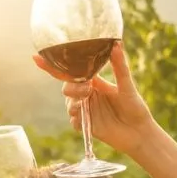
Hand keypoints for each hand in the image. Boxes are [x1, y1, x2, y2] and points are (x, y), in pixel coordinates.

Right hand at [32, 42, 156, 155]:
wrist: (139, 132)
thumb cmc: (135, 107)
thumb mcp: (127, 85)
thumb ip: (119, 67)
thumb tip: (116, 44)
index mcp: (94, 82)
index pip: (71, 72)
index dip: (53, 66)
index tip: (37, 57)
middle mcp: (87, 95)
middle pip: (67, 87)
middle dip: (73, 87)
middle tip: (87, 90)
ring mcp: (85, 110)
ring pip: (68, 104)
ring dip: (73, 102)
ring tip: (85, 103)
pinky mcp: (86, 126)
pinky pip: (73, 121)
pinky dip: (76, 119)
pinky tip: (83, 119)